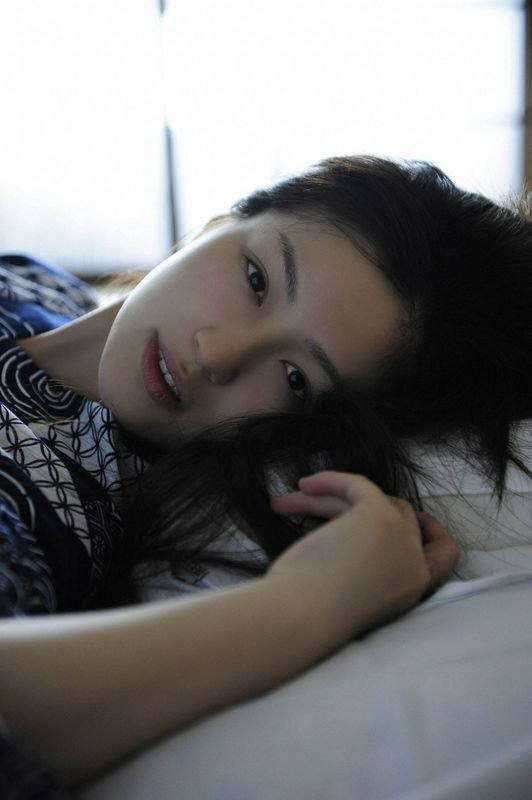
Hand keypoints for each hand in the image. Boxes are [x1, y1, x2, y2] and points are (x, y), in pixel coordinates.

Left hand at [268, 471, 458, 640]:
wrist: (303, 619)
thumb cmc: (308, 615)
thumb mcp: (349, 594)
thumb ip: (363, 569)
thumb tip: (342, 540)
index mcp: (411, 591)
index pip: (440, 556)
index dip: (428, 531)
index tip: (398, 514)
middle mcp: (414, 566)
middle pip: (398, 517)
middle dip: (354, 509)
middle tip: (312, 506)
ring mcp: (402, 539)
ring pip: (373, 500)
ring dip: (331, 497)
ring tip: (287, 504)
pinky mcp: (380, 515)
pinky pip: (359, 485)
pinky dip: (332, 481)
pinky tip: (304, 484)